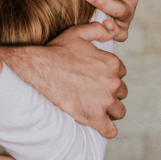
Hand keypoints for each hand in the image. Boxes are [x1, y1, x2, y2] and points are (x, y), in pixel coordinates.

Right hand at [0, 22, 126, 138]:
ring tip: (97, 107)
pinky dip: (106, 129)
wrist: (39, 70)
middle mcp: (112, 83)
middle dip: (111, 92)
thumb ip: (97, 29)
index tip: (97, 77)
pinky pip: (110, 130)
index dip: (109, 74)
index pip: (121, 73)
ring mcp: (104, 102)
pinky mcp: (94, 118)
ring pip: (119, 111)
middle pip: (121, 92)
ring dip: (111, 110)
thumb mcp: (76, 33)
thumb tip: (110, 29)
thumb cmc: (56, 51)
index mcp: (112, 63)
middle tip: (95, 92)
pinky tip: (98, 124)